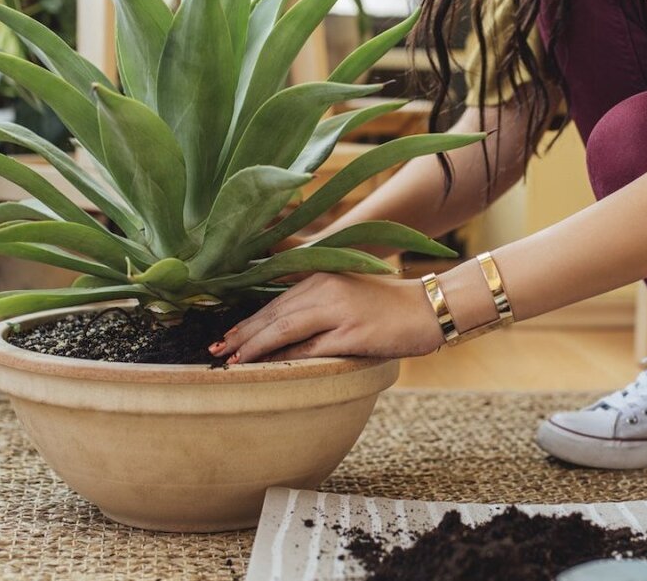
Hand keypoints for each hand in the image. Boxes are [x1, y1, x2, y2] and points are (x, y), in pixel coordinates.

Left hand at [208, 272, 444, 362]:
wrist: (430, 308)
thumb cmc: (390, 306)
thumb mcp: (349, 293)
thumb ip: (319, 303)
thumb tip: (284, 330)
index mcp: (323, 276)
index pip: (275, 301)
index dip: (247, 321)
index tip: (225, 337)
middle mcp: (326, 288)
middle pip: (273, 314)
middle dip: (242, 335)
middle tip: (216, 352)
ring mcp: (338, 310)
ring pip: (284, 330)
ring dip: (255, 348)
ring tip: (233, 363)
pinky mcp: (352, 334)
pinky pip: (309, 350)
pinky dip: (285, 360)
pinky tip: (268, 369)